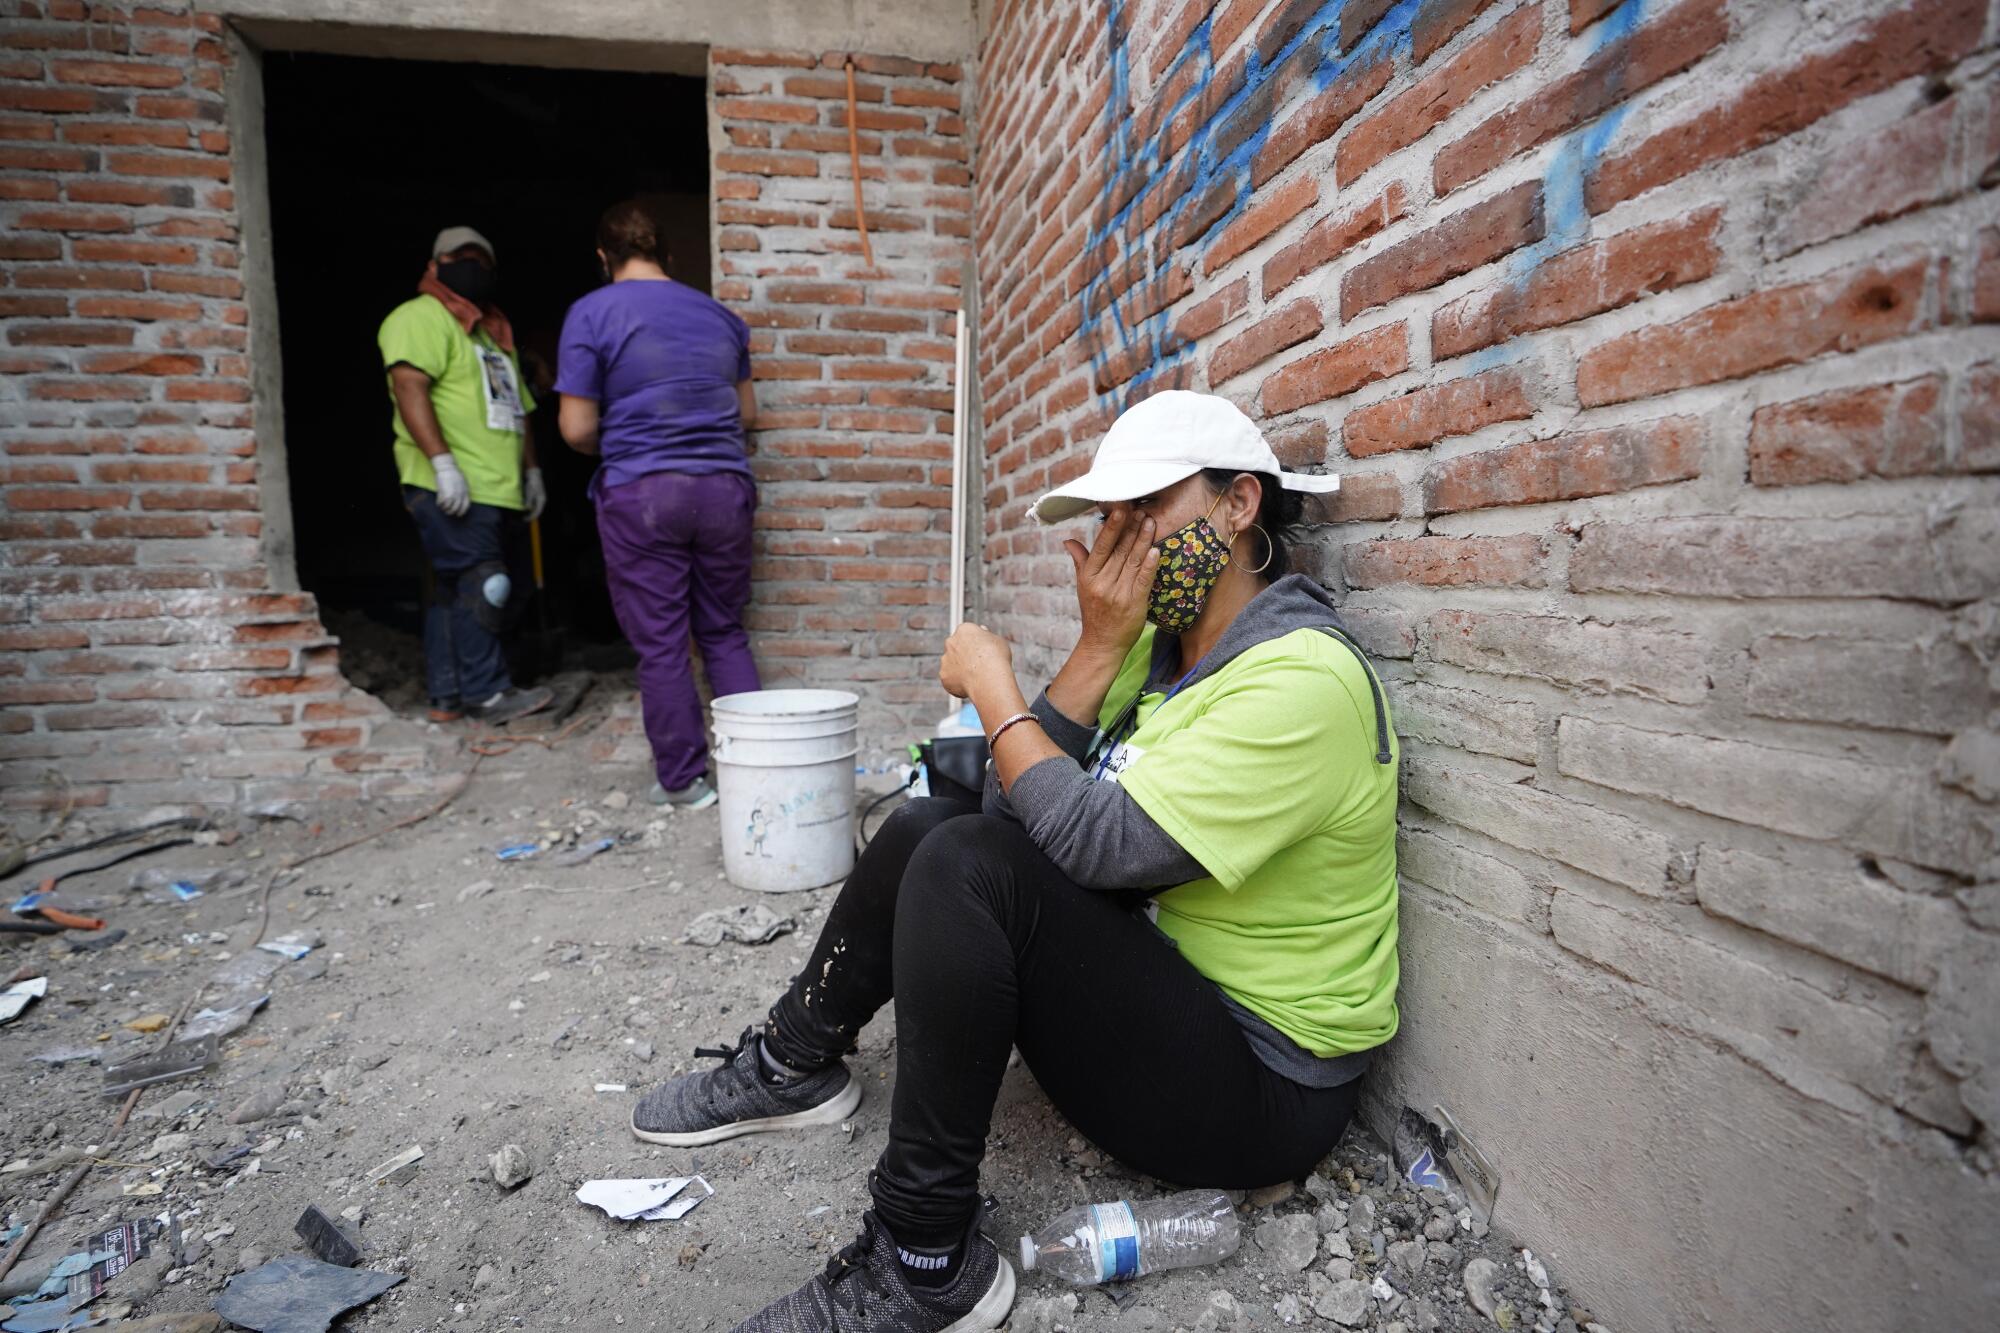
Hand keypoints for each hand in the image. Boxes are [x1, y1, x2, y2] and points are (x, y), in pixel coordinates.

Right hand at [430, 452, 470, 516]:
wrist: (447, 468)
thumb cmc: (455, 473)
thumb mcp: (463, 483)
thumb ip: (463, 491)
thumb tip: (461, 498)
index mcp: (465, 493)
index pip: (465, 506)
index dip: (462, 512)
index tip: (458, 514)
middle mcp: (459, 496)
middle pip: (456, 509)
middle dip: (451, 512)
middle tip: (448, 512)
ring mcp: (452, 495)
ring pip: (448, 508)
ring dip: (444, 509)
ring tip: (442, 507)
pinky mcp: (444, 494)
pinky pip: (441, 503)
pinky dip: (439, 504)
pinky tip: (438, 502)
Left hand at [523, 466, 546, 520]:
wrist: (534, 476)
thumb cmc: (532, 484)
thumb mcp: (530, 493)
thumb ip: (529, 501)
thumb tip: (528, 508)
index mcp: (541, 500)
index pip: (537, 512)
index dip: (531, 517)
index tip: (525, 519)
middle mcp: (542, 501)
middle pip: (537, 511)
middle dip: (531, 515)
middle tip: (524, 518)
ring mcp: (540, 498)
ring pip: (535, 508)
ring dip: (530, 512)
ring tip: (524, 514)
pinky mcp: (537, 496)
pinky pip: (534, 504)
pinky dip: (530, 507)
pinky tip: (525, 508)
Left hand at [939, 622, 1013, 700]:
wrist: (989, 679)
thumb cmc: (997, 659)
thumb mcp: (998, 641)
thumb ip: (987, 636)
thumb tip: (983, 631)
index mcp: (964, 630)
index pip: (967, 634)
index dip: (976, 644)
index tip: (983, 652)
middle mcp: (951, 642)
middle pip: (956, 648)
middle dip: (964, 655)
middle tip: (978, 665)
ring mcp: (945, 659)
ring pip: (952, 664)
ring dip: (961, 669)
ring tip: (976, 677)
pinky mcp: (944, 675)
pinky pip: (951, 679)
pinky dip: (958, 683)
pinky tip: (971, 686)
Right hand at [1063, 509, 1158, 655]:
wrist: (1102, 643)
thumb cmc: (1094, 612)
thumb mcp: (1083, 585)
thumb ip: (1080, 560)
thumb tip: (1068, 540)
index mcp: (1089, 576)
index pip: (1102, 546)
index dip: (1111, 527)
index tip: (1120, 509)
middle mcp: (1102, 583)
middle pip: (1119, 550)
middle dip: (1131, 528)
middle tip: (1141, 509)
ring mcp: (1119, 594)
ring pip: (1132, 561)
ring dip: (1143, 540)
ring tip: (1151, 522)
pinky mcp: (1134, 604)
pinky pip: (1143, 580)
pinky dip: (1149, 565)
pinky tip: (1155, 550)